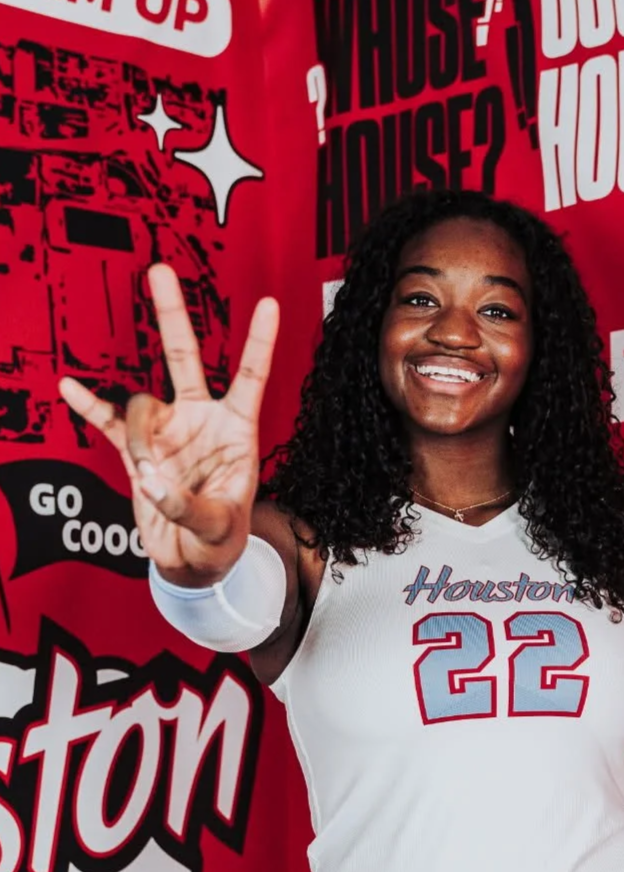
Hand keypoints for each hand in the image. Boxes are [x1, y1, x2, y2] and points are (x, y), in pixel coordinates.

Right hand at [58, 264, 279, 584]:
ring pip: (140, 406)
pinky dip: (89, 407)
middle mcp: (200, 421)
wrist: (192, 562)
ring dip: (138, 439)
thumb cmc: (220, 541)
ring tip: (149, 479)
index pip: (249, 379)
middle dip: (172, 315)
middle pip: (185, 357)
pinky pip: (108, 423)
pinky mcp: (137, 451)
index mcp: (236, 432)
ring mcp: (166, 432)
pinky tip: (69, 387)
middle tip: (160, 271)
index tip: (268, 303)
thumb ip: (187, 506)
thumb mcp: (217, 527)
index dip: (258, 343)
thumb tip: (150, 480)